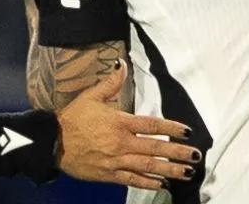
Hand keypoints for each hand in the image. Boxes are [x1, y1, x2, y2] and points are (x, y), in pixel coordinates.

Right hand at [56, 60, 200, 189]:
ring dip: (169, 170)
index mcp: (120, 122)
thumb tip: (121, 64)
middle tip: (196, 156)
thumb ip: (110, 83)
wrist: (53, 142)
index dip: (172, 128)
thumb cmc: (72, 119)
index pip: (152, 124)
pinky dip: (148, 182)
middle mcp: (121, 142)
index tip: (187, 132)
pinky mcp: (109, 174)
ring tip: (186, 173)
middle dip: (178, 152)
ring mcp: (116, 160)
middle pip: (156, 147)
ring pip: (148, 166)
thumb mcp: (90, 97)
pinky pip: (133, 179)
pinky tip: (161, 184)